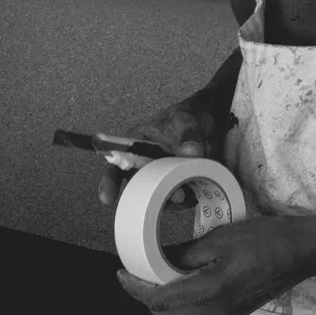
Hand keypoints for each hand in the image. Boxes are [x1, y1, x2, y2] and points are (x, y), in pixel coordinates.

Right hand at [95, 95, 226, 208]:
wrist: (208, 120)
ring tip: (188, 188)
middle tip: (175, 194)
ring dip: (173, 196)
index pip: (117, 164)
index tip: (107, 198)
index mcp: (137, 144)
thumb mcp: (185, 120)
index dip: (109, 183)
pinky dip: (187, 197)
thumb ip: (187, 136)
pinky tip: (195, 189)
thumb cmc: (186, 116)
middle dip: (152, 195)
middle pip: (137, 186)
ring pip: (158, 195)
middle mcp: (145, 163)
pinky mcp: (177, 185)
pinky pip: (178, 198)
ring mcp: (160, 176)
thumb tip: (189, 154)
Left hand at [116, 213, 315, 314]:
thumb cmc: (266, 239)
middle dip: (147, 294)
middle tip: (137, 270)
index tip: (121, 272)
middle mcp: (216, 311)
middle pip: (166, 313)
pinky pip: (200, 308)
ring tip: (159, 269)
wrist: (305, 252)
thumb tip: (158, 259)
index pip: (157, 300)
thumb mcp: (218, 239)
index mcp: (209, 292)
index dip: (134, 288)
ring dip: (167, 295)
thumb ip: (183, 254)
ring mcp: (227, 314)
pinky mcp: (235, 311)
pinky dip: (186, 294)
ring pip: (182, 312)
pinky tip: (185, 274)